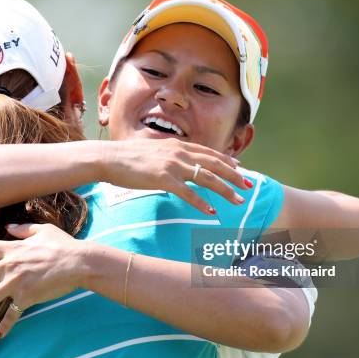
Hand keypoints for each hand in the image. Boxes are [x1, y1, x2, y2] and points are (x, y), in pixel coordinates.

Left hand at [0, 223, 86, 337]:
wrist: (77, 263)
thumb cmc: (63, 245)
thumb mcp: (43, 230)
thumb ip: (23, 230)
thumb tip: (8, 227)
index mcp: (12, 249)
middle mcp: (9, 266)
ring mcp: (15, 283)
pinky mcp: (25, 298)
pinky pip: (11, 315)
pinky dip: (4, 326)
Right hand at [103, 138, 251, 213]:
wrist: (108, 158)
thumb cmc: (128, 158)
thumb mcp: (154, 152)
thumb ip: (169, 157)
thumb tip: (178, 166)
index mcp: (178, 146)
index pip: (209, 153)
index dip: (227, 161)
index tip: (241, 168)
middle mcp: (179, 153)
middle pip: (214, 165)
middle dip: (234, 176)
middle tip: (249, 186)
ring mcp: (172, 165)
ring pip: (207, 178)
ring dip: (225, 190)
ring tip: (239, 201)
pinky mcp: (163, 179)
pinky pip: (188, 193)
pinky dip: (201, 203)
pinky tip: (211, 212)